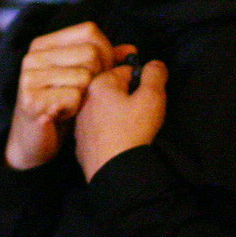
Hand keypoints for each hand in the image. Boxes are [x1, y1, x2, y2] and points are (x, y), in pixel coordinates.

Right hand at [6, 22, 121, 170]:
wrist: (31, 141)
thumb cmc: (60, 105)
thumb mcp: (81, 78)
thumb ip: (104, 61)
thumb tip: (131, 50)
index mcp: (43, 44)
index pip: (89, 31)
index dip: (106, 51)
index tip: (104, 70)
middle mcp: (33, 57)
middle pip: (90, 53)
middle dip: (98, 76)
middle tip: (86, 93)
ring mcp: (30, 78)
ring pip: (84, 77)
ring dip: (85, 96)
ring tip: (70, 104)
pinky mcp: (31, 101)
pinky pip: (74, 97)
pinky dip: (75, 109)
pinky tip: (62, 114)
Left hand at [75, 56, 166, 180]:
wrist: (114, 171)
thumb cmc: (133, 130)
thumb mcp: (152, 97)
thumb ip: (155, 75)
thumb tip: (154, 64)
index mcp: (99, 83)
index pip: (125, 69)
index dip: (142, 80)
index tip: (150, 94)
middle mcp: (84, 100)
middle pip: (113, 89)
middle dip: (129, 95)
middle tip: (143, 112)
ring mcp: (80, 123)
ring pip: (105, 109)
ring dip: (118, 113)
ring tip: (133, 127)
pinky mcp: (81, 143)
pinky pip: (99, 128)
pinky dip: (110, 130)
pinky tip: (120, 140)